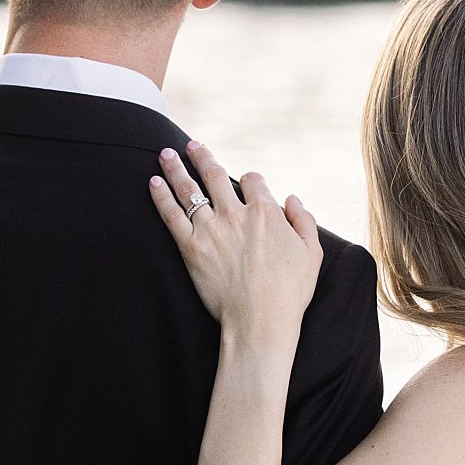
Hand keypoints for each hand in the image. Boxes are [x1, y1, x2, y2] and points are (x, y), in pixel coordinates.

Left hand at [150, 139, 320, 337]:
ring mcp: (210, 229)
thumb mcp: (312, 253)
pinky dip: (159, 196)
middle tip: (191, 145)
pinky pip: (170, 214)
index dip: (250, 179)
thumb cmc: (290, 291)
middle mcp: (235, 214)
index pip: (253, 181)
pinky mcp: (190, 246)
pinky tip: (152, 182)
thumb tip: (292, 199)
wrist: (260, 319)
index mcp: (266, 212)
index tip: (246, 180)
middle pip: (215, 175)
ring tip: (165, 153)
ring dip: (176, 168)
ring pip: (189, 189)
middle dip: (202, 157)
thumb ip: (304, 221)